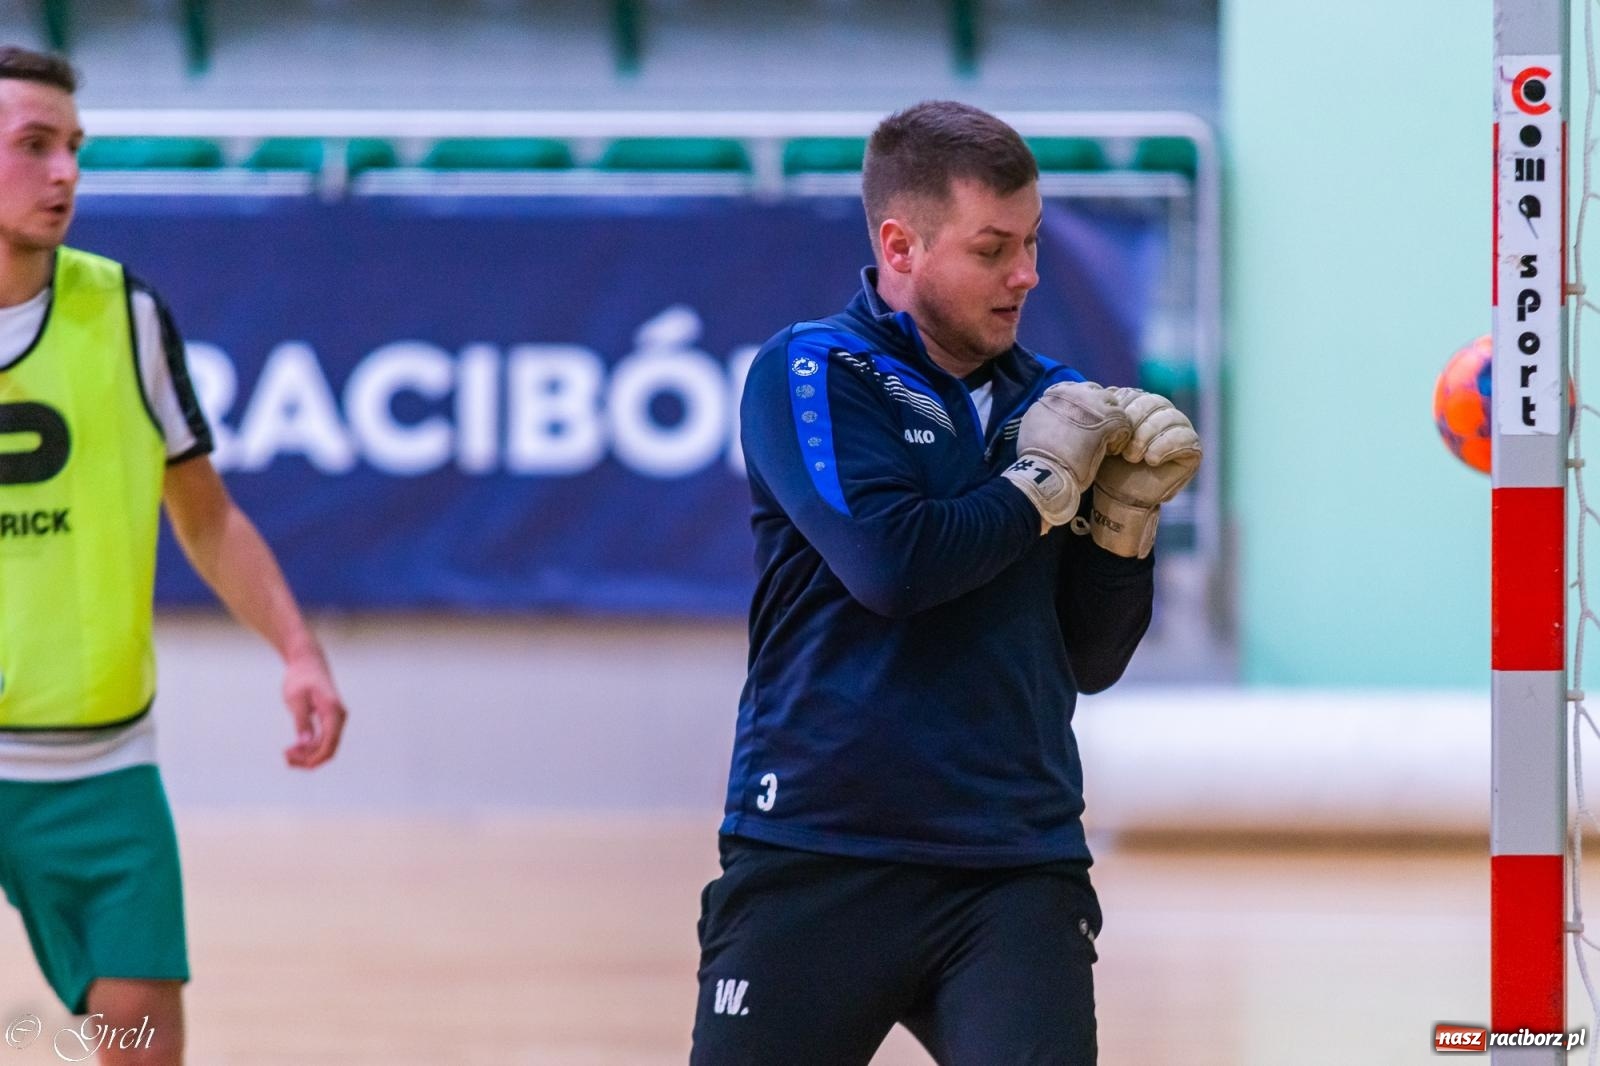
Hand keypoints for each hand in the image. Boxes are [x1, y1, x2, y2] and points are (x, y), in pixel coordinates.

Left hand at [282, 647, 346, 768]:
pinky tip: (293, 747)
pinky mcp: (330, 721)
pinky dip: (309, 748)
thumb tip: (305, 743)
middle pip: (329, 749)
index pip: (330, 744)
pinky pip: (323, 741)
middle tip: (284, 755)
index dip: (314, 758)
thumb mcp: (296, 698)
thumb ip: (302, 720)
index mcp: (334, 712)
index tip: (293, 762)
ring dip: (307, 755)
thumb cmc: (300, 678)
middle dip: (308, 758)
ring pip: (326, 748)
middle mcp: (339, 718)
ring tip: (286, 753)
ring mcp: (336, 720)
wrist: (307, 662)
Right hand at [1002, 381, 1131, 527]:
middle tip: (1098, 429)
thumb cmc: (1036, 453)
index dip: (1082, 405)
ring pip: (1113, 404)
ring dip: (1112, 420)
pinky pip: (1123, 422)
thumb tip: (1052, 408)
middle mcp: (1075, 393)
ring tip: (1107, 438)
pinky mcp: (1107, 422)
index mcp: (1056, 393)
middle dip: (1099, 409)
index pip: (1077, 389)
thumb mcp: (1032, 422)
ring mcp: (1092, 405)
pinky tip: (1111, 450)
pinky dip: (1120, 436)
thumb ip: (1046, 410)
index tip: (1082, 421)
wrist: (1043, 470)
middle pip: (1097, 392)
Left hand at [1090, 388, 1200, 557]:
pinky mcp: (1192, 448)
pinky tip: (1151, 459)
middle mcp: (1161, 412)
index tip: (1107, 431)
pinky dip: (1167, 447)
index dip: (1122, 410)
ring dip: (1148, 435)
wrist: (1119, 496)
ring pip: (1170, 417)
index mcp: (1139, 404)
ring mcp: (1179, 428)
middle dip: (1135, 423)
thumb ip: (1109, 414)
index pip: (1135, 394)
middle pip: (1154, 402)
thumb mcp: (1103, 437)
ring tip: (1132, 456)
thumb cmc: (1109, 465)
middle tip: (1121, 448)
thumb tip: (1108, 392)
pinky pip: (1186, 438)